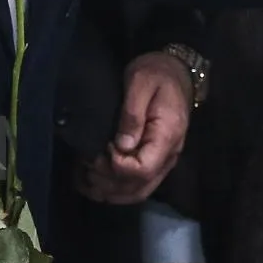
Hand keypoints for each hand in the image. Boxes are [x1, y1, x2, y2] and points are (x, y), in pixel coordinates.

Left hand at [79, 51, 191, 204]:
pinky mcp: (154, 160)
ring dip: (109, 191)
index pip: (143, 169)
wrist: (176, 70)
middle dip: (108, 181)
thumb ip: (132, 114)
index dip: (117, 166)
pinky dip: (114, 190)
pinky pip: (137, 187)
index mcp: (167, 135)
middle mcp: (169, 155)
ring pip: (137, 192)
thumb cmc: (156, 72)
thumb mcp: (141, 82)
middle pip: (139, 187)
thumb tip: (121, 146)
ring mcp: (163, 161)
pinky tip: (92, 183)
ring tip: (85, 176)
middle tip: (88, 162)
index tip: (104, 147)